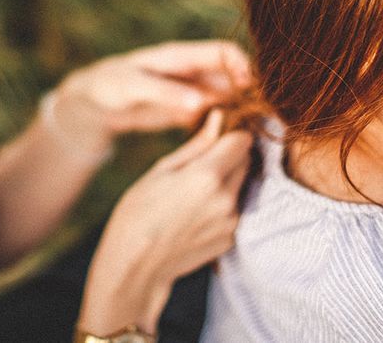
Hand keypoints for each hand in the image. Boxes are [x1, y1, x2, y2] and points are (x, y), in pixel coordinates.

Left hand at [44, 40, 251, 160]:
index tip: (252, 92)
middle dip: (248, 93)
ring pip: (227, 97)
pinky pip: (213, 115)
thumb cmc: (109, 85)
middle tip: (259, 119)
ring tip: (247, 134)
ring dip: (239, 111)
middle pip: (233, 76)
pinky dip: (223, 125)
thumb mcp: (133, 87)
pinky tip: (225, 142)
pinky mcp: (187, 110)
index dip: (243, 67)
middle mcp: (191, 71)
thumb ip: (167, 93)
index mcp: (181, 57)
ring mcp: (191, 91)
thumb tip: (202, 102)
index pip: (225, 52)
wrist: (93, 102)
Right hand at [77, 110, 252, 334]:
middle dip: (229, 156)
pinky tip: (194, 214)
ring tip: (192, 194)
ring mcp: (231, 221)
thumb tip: (219, 118)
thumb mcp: (161, 170)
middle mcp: (226, 198)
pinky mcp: (231, 239)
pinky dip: (222, 206)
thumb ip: (197, 144)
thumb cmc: (138, 212)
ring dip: (226, 182)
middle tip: (200, 165)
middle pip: (246, 162)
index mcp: (207, 175)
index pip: (242, 141)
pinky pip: (234, 210)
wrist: (135, 265)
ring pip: (240, 186)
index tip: (218, 136)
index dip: (231, 134)